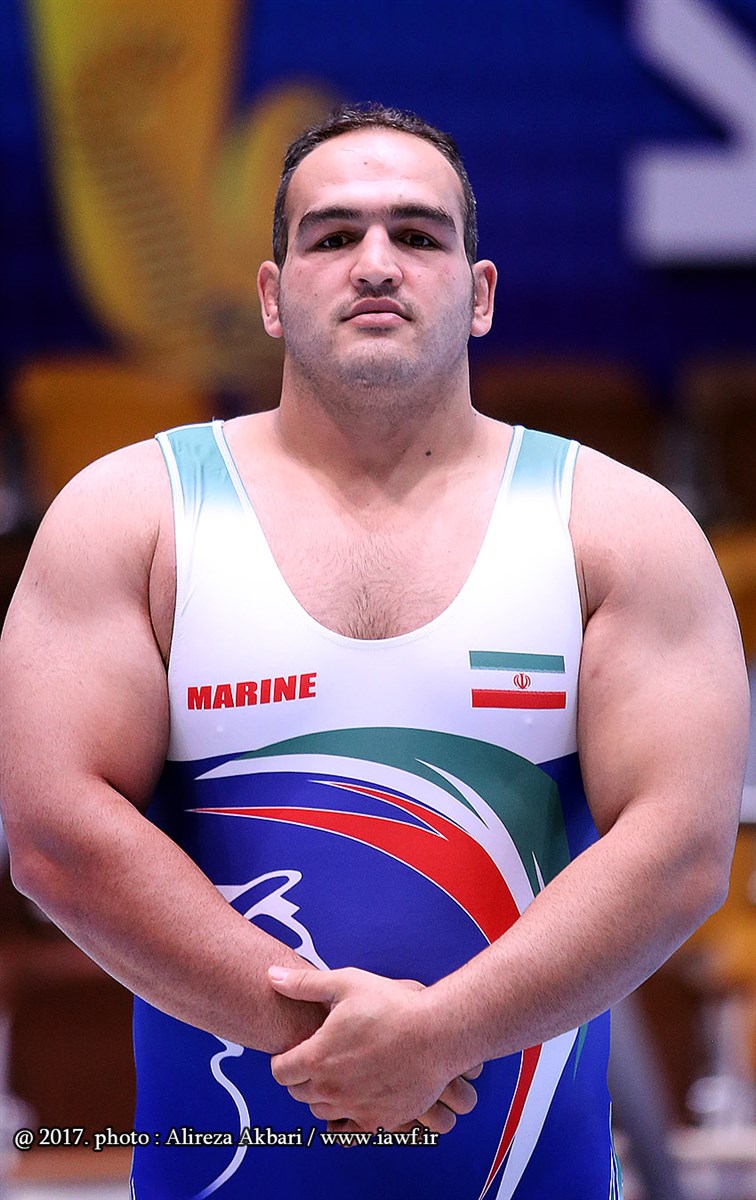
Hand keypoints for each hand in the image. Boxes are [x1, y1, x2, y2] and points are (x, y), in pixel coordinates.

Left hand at [268, 966, 477, 1132]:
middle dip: (301, 1077)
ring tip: (337, 1075)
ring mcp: (355, 1108)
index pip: (280, 1071)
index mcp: (317, 1058)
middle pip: (298, 1093)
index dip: (283, 1060)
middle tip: (317, 1059)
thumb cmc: (392, 1006)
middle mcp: (331, 1089)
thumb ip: (304, 984)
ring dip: (322, 1096)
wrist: (437, 1034)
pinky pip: (350, 1130)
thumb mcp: (346, 984)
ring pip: (322, 1112)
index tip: (293, 1052)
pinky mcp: (379, 1121)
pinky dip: (347, 1118)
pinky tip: (355, 1097)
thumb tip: (271, 977)